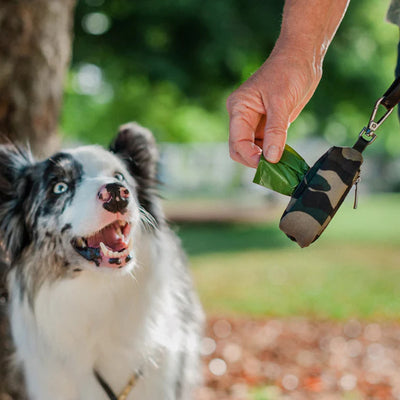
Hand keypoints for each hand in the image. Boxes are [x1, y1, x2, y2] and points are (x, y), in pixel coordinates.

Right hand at [227, 49, 321, 166]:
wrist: (303, 56)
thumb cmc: (289, 71)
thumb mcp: (282, 102)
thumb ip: (275, 132)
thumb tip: (271, 158)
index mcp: (239, 108)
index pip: (237, 141)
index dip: (250, 156)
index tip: (267, 165)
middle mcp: (242, 117)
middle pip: (240, 149)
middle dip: (254, 160)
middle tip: (273, 169)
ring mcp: (254, 121)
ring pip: (253, 149)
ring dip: (265, 159)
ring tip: (282, 166)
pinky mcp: (267, 124)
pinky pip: (266, 144)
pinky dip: (273, 153)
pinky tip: (284, 157)